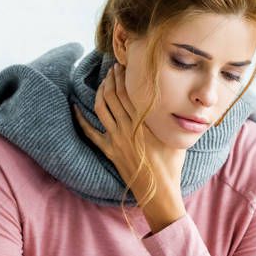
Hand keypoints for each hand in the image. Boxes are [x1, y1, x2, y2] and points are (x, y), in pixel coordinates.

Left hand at [74, 61, 185, 204]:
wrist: (159, 190)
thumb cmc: (172, 165)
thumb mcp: (176, 137)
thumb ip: (172, 119)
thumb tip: (181, 103)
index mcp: (144, 122)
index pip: (129, 92)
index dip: (123, 77)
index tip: (122, 66)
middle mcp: (127, 127)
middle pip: (113, 96)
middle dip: (111, 79)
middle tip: (111, 69)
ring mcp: (116, 139)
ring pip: (102, 108)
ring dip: (100, 92)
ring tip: (102, 83)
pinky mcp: (109, 150)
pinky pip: (90, 132)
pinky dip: (81, 119)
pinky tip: (75, 108)